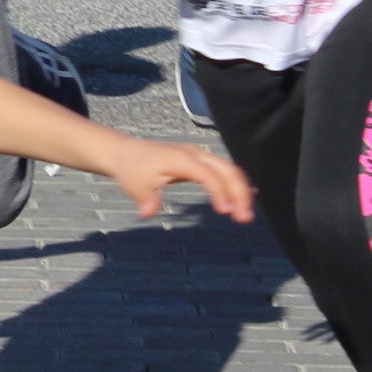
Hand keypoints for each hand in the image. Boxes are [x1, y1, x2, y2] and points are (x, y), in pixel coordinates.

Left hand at [95, 132, 254, 222]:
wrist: (125, 152)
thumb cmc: (131, 169)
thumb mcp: (134, 185)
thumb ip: (145, 198)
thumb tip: (149, 212)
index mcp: (182, 159)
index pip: (209, 175)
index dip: (219, 192)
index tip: (225, 212)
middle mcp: (195, 154)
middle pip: (227, 170)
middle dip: (239, 193)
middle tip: (245, 218)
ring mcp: (200, 156)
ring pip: (229, 170)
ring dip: (241, 191)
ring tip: (245, 216)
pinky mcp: (200, 162)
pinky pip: (224, 171)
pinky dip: (236, 184)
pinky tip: (246, 199)